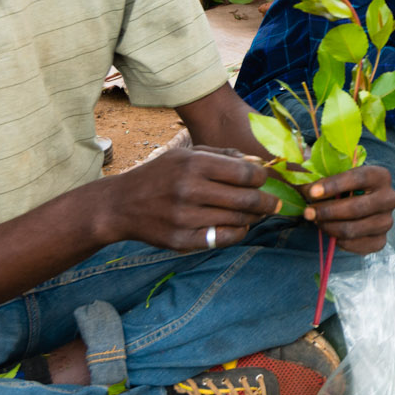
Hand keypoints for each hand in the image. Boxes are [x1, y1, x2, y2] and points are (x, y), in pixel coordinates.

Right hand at [112, 145, 279, 250]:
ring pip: (238, 221)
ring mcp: (185, 217)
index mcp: (193, 164)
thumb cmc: (160, 175)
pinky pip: (223, 239)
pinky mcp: (181, 240)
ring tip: (256, 213)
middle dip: (266, 202)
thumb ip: (222, 156)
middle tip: (273, 203)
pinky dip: (238, 233)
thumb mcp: (185, 155)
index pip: (244, 174)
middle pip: (245, 199)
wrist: (121, 204)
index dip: (261, 179)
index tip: (264, 181)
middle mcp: (189, 190)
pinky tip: (239, 226)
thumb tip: (258, 165)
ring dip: (254, 218)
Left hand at [302, 163, 394, 254]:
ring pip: (353, 229)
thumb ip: (318, 178)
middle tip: (307, 212)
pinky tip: (329, 231)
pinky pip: (356, 245)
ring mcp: (387, 221)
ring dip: (329, 227)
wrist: (357, 203)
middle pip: (356, 208)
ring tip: (316, 221)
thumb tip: (306, 188)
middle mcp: (389, 198)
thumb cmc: (341, 186)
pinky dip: (338, 240)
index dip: (333, 185)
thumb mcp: (331, 176)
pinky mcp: (381, 240)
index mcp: (380, 176)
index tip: (312, 193)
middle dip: (327, 212)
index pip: (358, 179)